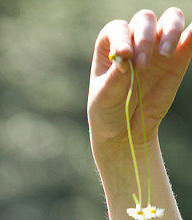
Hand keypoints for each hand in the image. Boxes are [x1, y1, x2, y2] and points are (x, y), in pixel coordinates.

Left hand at [87, 8, 191, 153]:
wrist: (127, 130)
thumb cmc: (109, 110)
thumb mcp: (105, 97)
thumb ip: (114, 77)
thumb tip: (125, 57)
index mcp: (112, 44)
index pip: (118, 29)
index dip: (121, 37)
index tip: (124, 54)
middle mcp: (136, 39)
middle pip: (145, 21)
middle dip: (144, 38)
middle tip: (142, 65)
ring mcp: (158, 46)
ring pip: (170, 19)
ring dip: (171, 30)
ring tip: (166, 54)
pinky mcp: (178, 58)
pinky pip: (189, 39)